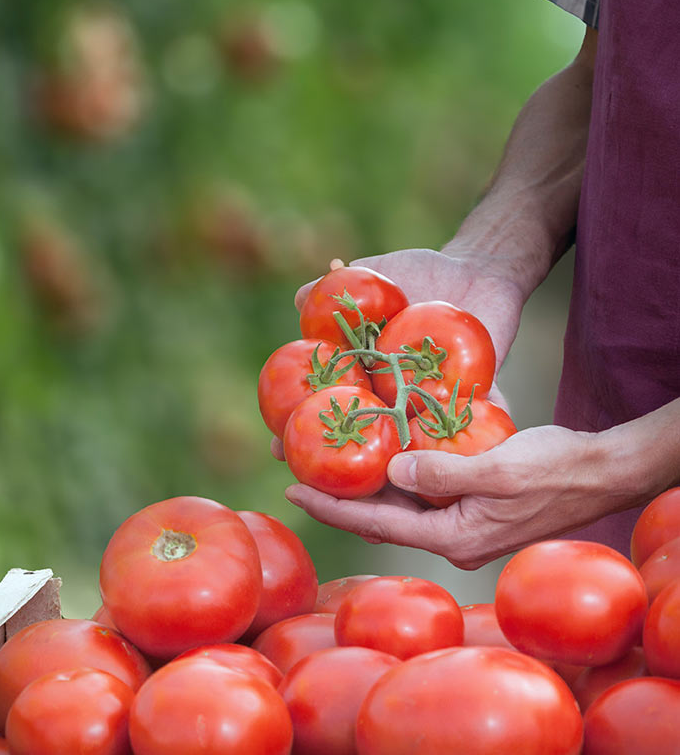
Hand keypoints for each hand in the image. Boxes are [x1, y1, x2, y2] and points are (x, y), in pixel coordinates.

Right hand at [270, 248, 528, 460]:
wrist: (479, 269)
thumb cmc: (422, 273)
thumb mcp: (372, 275)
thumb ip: (335, 288)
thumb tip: (299, 299)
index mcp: (366, 372)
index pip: (326, 404)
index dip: (298, 427)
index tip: (276, 445)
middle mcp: (394, 393)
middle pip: (359, 435)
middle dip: (334, 464)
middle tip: (312, 482)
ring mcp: (430, 400)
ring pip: (406, 442)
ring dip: (390, 467)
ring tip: (372, 485)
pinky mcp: (469, 400)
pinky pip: (461, 427)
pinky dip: (453, 447)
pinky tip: (434, 468)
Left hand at [283, 425, 648, 568]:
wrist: (606, 471)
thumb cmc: (558, 469)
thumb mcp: (499, 469)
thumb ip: (443, 472)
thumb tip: (392, 473)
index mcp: (454, 538)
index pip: (375, 524)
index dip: (329, 506)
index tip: (290, 488)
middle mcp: (451, 537)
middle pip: (378, 516)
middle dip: (336, 492)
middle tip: (294, 466)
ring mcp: (461, 523)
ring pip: (396, 503)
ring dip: (362, 481)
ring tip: (321, 458)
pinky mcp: (470, 504)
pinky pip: (420, 490)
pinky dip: (394, 472)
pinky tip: (373, 451)